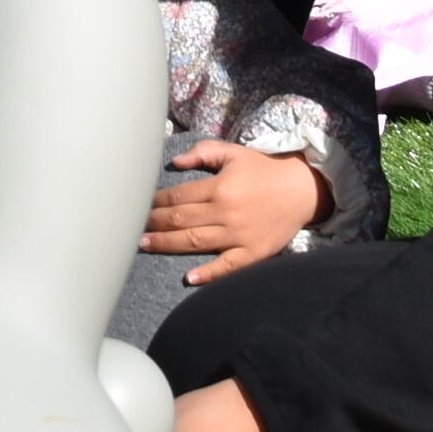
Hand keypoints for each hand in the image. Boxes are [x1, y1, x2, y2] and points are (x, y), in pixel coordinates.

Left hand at [145, 141, 328, 281]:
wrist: (303, 190)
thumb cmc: (264, 170)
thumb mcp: (233, 153)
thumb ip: (203, 153)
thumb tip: (174, 162)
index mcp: (220, 187)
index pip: (178, 196)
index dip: (155, 202)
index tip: (138, 206)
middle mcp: (226, 212)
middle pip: (181, 220)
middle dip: (154, 224)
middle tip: (130, 229)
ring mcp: (239, 234)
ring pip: (195, 242)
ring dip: (167, 245)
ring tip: (145, 245)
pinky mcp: (253, 253)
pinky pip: (228, 266)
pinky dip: (209, 273)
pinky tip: (189, 278)